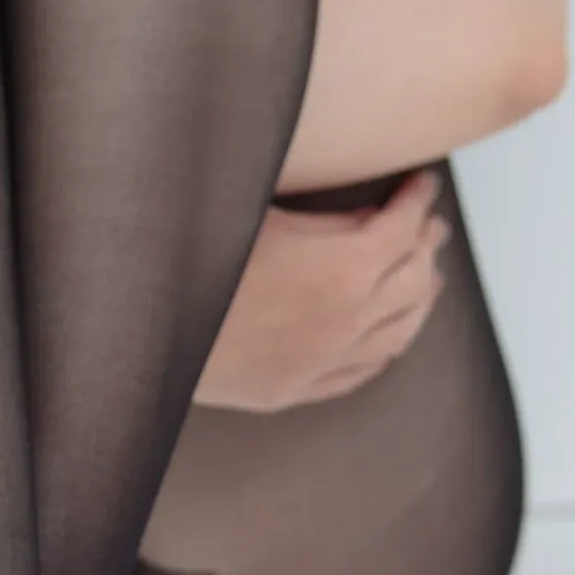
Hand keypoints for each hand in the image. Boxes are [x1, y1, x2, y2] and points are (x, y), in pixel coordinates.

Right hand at [194, 169, 450, 413]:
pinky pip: (364, 369)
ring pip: (401, 330)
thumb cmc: (195, 257)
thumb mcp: (262, 214)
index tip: (424, 184)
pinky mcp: (297, 389)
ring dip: (421, 299)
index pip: (404, 228)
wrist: (144, 324)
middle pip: (414, 278)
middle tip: (431, 225)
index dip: (418, 200)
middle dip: (426, 245)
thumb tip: (364, 213)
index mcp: (346, 268)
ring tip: (429, 277)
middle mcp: (349, 319)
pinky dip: (388, 346)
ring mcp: (326, 360)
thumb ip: (323, 217)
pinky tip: (391, 336)